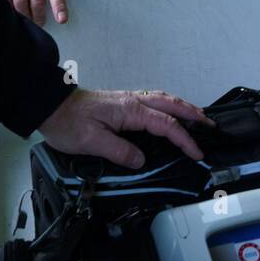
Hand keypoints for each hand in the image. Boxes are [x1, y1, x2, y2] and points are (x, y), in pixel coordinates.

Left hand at [39, 88, 209, 166]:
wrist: (49, 105)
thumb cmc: (67, 121)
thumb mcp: (92, 142)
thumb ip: (120, 151)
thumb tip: (141, 160)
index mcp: (130, 111)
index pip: (166, 126)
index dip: (185, 140)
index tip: (197, 153)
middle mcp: (132, 102)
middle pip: (171, 105)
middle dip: (193, 114)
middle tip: (210, 125)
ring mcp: (127, 100)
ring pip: (163, 100)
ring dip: (182, 108)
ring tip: (196, 117)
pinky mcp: (120, 103)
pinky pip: (152, 101)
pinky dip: (168, 106)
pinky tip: (167, 113)